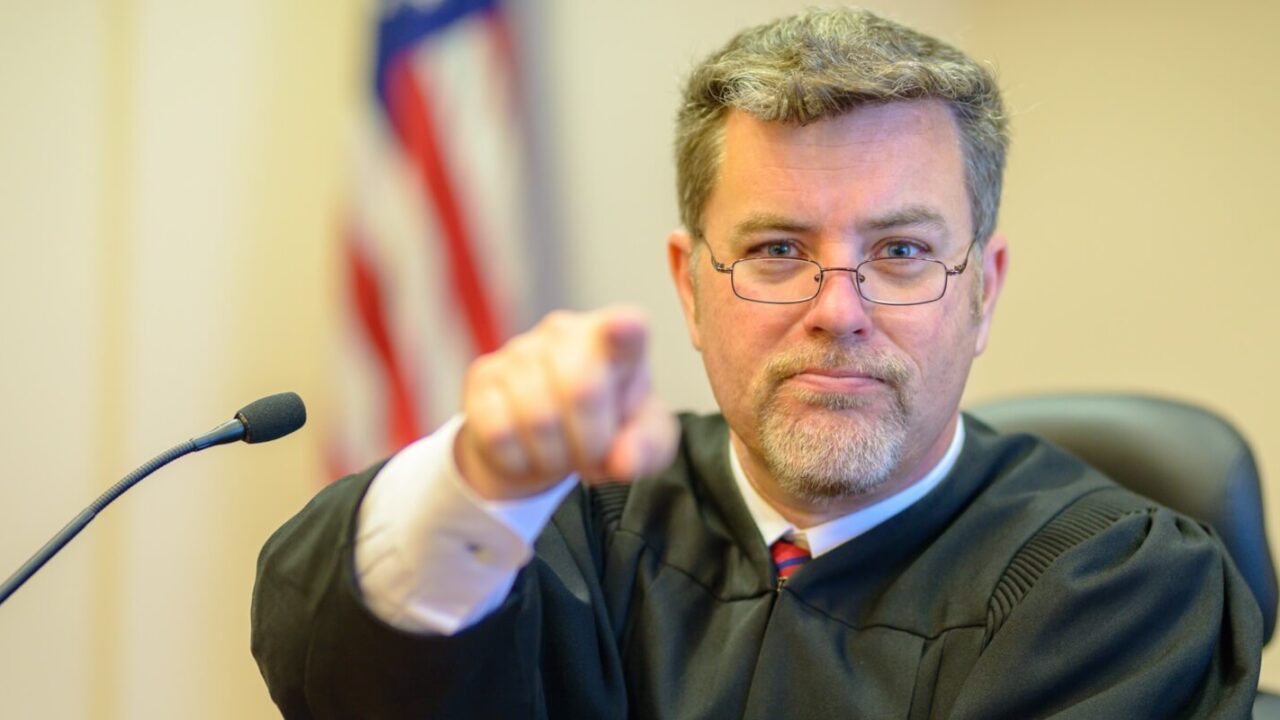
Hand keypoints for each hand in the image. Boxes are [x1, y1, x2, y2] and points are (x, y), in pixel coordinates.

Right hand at [454, 306, 679, 499]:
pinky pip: (499, 432)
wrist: (544, 439)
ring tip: (560, 453)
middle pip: (581, 390)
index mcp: (617, 341)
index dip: (623, 329)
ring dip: (554, 456)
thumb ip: (647, 449)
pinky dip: (519, 460)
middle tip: (591, 456)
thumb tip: (624, 461)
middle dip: (590, 442)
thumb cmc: (605, 428)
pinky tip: (527, 450)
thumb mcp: (641, 442)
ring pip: (538, 418)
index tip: (623, 327)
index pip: (626, 328)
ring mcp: (520, 349)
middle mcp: (566, 333)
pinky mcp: (483, 375)